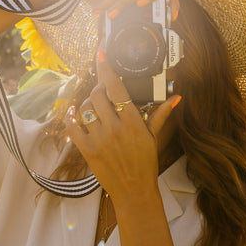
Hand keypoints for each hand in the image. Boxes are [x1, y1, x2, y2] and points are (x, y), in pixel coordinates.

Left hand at [63, 50, 180, 207]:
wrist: (134, 190)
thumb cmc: (145, 162)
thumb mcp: (154, 137)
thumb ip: (160, 114)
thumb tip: (175, 98)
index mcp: (133, 122)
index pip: (117, 88)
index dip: (107, 69)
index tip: (101, 55)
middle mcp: (115, 129)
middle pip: (98, 95)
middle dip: (99, 88)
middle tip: (104, 91)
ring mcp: (99, 139)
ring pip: (85, 109)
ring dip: (88, 102)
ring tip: (95, 105)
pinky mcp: (87, 150)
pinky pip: (72, 127)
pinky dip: (70, 116)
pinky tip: (73, 112)